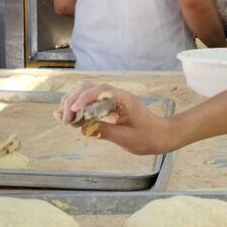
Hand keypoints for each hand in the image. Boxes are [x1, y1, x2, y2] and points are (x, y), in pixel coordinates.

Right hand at [59, 83, 174, 154]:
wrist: (162, 135)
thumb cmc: (148, 137)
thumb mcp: (125, 138)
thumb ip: (104, 131)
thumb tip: (82, 127)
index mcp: (123, 99)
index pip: (99, 91)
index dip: (83, 99)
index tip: (72, 111)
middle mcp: (117, 95)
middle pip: (89, 88)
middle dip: (73, 101)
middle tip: (65, 119)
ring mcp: (113, 98)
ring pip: (88, 92)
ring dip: (74, 102)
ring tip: (64, 118)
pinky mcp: (110, 105)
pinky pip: (91, 100)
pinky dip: (79, 106)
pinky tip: (71, 116)